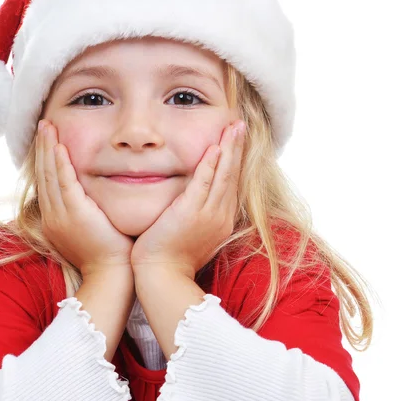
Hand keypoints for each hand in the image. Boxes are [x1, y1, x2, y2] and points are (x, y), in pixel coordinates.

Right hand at [36, 119, 134, 276]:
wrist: (112, 275)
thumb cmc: (110, 252)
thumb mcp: (92, 227)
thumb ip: (88, 207)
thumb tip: (94, 192)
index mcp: (55, 219)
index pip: (46, 181)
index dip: (45, 158)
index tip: (47, 139)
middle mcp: (52, 215)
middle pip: (43, 174)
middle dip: (42, 147)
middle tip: (43, 124)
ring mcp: (61, 215)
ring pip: (50, 174)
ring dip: (48, 148)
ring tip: (47, 126)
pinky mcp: (75, 213)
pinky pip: (64, 183)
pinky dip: (60, 164)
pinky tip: (58, 147)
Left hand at [130, 120, 245, 278]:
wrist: (161, 276)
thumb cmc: (170, 256)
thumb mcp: (191, 233)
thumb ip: (197, 214)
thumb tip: (194, 200)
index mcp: (220, 220)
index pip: (231, 183)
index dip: (234, 159)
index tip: (235, 139)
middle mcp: (219, 216)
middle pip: (232, 175)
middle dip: (237, 147)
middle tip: (240, 124)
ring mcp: (207, 214)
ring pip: (223, 175)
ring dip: (229, 149)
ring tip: (234, 127)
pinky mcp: (190, 214)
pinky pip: (203, 185)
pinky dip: (210, 166)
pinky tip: (215, 148)